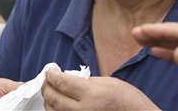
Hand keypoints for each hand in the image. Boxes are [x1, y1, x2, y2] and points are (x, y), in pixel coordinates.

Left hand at [42, 69, 158, 110]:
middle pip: (53, 98)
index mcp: (91, 94)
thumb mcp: (110, 83)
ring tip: (53, 93)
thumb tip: (68, 79)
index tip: (50, 71)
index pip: (61, 82)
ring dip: (50, 101)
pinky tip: (60, 106)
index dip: (52, 75)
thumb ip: (87, 81)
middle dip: (47, 87)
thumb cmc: (129, 101)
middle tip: (47, 81)